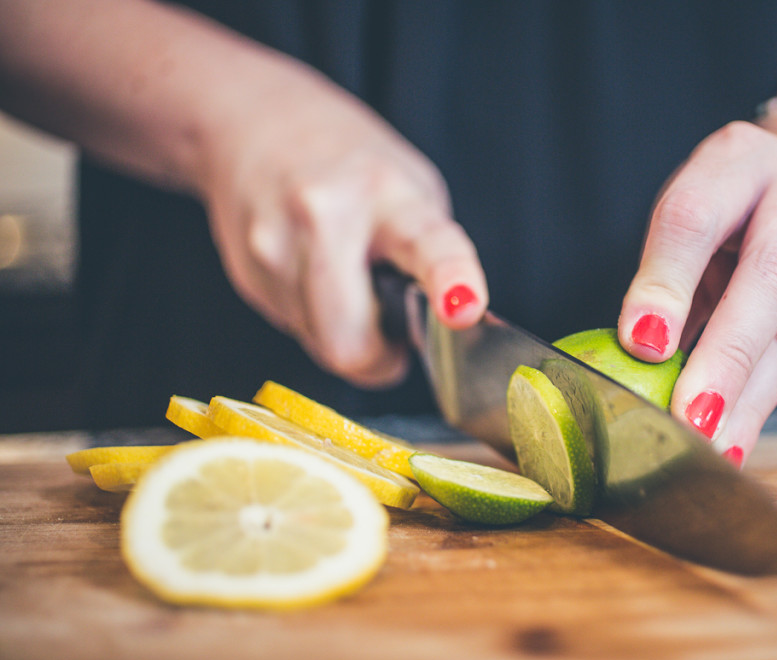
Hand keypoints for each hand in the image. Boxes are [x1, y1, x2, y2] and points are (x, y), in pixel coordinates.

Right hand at [200, 69, 486, 387]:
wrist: (255, 121)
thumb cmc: (352, 165)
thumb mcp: (412, 191)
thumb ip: (430, 258)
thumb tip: (444, 329)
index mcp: (387, 192)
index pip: (428, 246)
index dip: (451, 281)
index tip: (465, 309)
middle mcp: (324, 214)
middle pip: (348, 342)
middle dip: (376, 358)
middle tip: (390, 336)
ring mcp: (274, 244)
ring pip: (319, 344)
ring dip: (341, 334)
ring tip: (346, 284)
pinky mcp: (246, 270)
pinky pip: (293, 328)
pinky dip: (313, 319)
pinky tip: (311, 275)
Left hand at [618, 121, 776, 464]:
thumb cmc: (731, 205)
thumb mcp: (687, 217)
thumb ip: (665, 276)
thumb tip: (639, 353)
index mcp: (738, 158)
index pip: (696, 218)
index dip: (667, 283)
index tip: (642, 341)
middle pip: (771, 271)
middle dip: (728, 352)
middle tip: (692, 413)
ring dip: (749, 394)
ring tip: (713, 444)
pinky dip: (765, 397)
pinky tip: (736, 436)